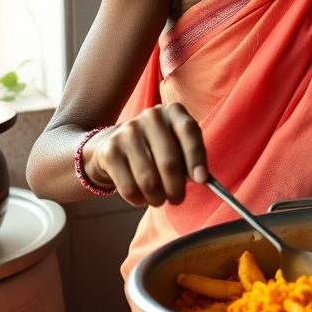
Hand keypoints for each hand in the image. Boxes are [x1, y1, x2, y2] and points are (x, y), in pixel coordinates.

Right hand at [83, 102, 207, 206]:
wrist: (113, 143)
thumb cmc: (157, 148)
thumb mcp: (177, 143)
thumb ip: (191, 157)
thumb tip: (201, 179)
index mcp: (173, 111)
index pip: (189, 131)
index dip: (197, 157)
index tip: (201, 180)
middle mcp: (151, 116)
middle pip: (170, 162)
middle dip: (176, 188)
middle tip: (177, 199)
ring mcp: (128, 132)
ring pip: (149, 180)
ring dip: (158, 198)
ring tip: (159, 200)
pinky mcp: (110, 151)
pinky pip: (129, 187)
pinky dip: (139, 200)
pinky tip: (142, 198)